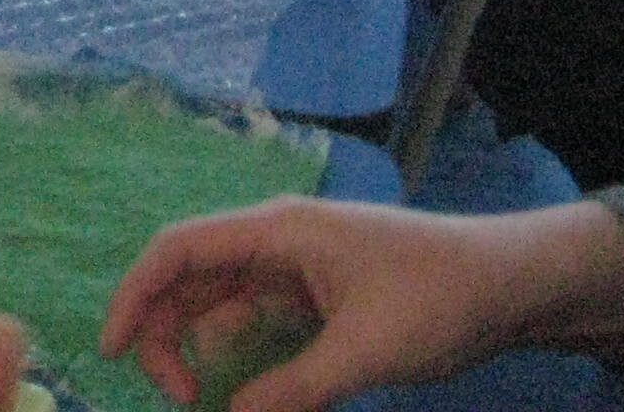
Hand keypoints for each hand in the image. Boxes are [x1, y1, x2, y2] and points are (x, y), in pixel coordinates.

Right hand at [102, 196, 623, 411]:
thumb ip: (295, 388)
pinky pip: (256, 320)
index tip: (111, 351)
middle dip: (165, 332)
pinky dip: (239, 354)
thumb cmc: (439, 299)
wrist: (512, 286)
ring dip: (200, 345)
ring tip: (202, 399)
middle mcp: (276, 240)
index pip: (179, 249)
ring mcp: (296, 267)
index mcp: (278, 230)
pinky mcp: (317, 295)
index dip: (134, 295)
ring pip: (220, 302)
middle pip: (190, 277)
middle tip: (180, 398)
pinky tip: (245, 392)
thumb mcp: (366, 351)